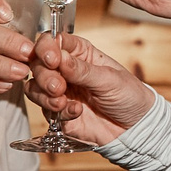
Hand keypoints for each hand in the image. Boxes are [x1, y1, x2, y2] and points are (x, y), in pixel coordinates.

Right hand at [30, 32, 160, 145]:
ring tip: (62, 101)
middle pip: (38, 65)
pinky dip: (58, 112)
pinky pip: (46, 111)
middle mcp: (66, 71)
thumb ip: (83, 70)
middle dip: (44, 75)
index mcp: (79, 54)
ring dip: (45, 94)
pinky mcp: (59, 114)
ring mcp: (61, 92)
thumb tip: (59, 56)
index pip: (53, 42)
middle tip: (58, 86)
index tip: (52, 59)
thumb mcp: (110, 79)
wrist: (135, 129)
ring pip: (34, 88)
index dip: (46, 48)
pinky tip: (76, 112)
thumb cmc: (129, 96)